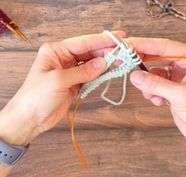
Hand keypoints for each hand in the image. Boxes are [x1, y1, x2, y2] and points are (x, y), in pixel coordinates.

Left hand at [0, 31, 125, 145]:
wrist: (30, 119)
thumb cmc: (36, 97)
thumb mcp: (59, 80)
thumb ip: (83, 71)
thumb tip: (103, 63)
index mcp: (55, 51)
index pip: (83, 42)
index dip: (102, 40)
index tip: (118, 38)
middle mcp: (63, 58)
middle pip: (89, 52)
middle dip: (106, 52)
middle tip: (123, 52)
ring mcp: (70, 71)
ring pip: (91, 64)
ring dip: (105, 63)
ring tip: (121, 61)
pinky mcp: (74, 82)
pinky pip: (91, 76)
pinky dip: (100, 75)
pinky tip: (110, 72)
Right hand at [128, 38, 185, 145]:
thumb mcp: (182, 95)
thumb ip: (156, 84)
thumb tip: (136, 76)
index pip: (167, 47)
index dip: (146, 44)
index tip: (129, 44)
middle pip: (159, 58)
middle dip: (144, 62)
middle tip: (127, 61)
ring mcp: (179, 79)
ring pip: (155, 74)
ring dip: (149, 84)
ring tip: (151, 94)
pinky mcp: (173, 91)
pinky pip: (156, 86)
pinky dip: (152, 93)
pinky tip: (159, 101)